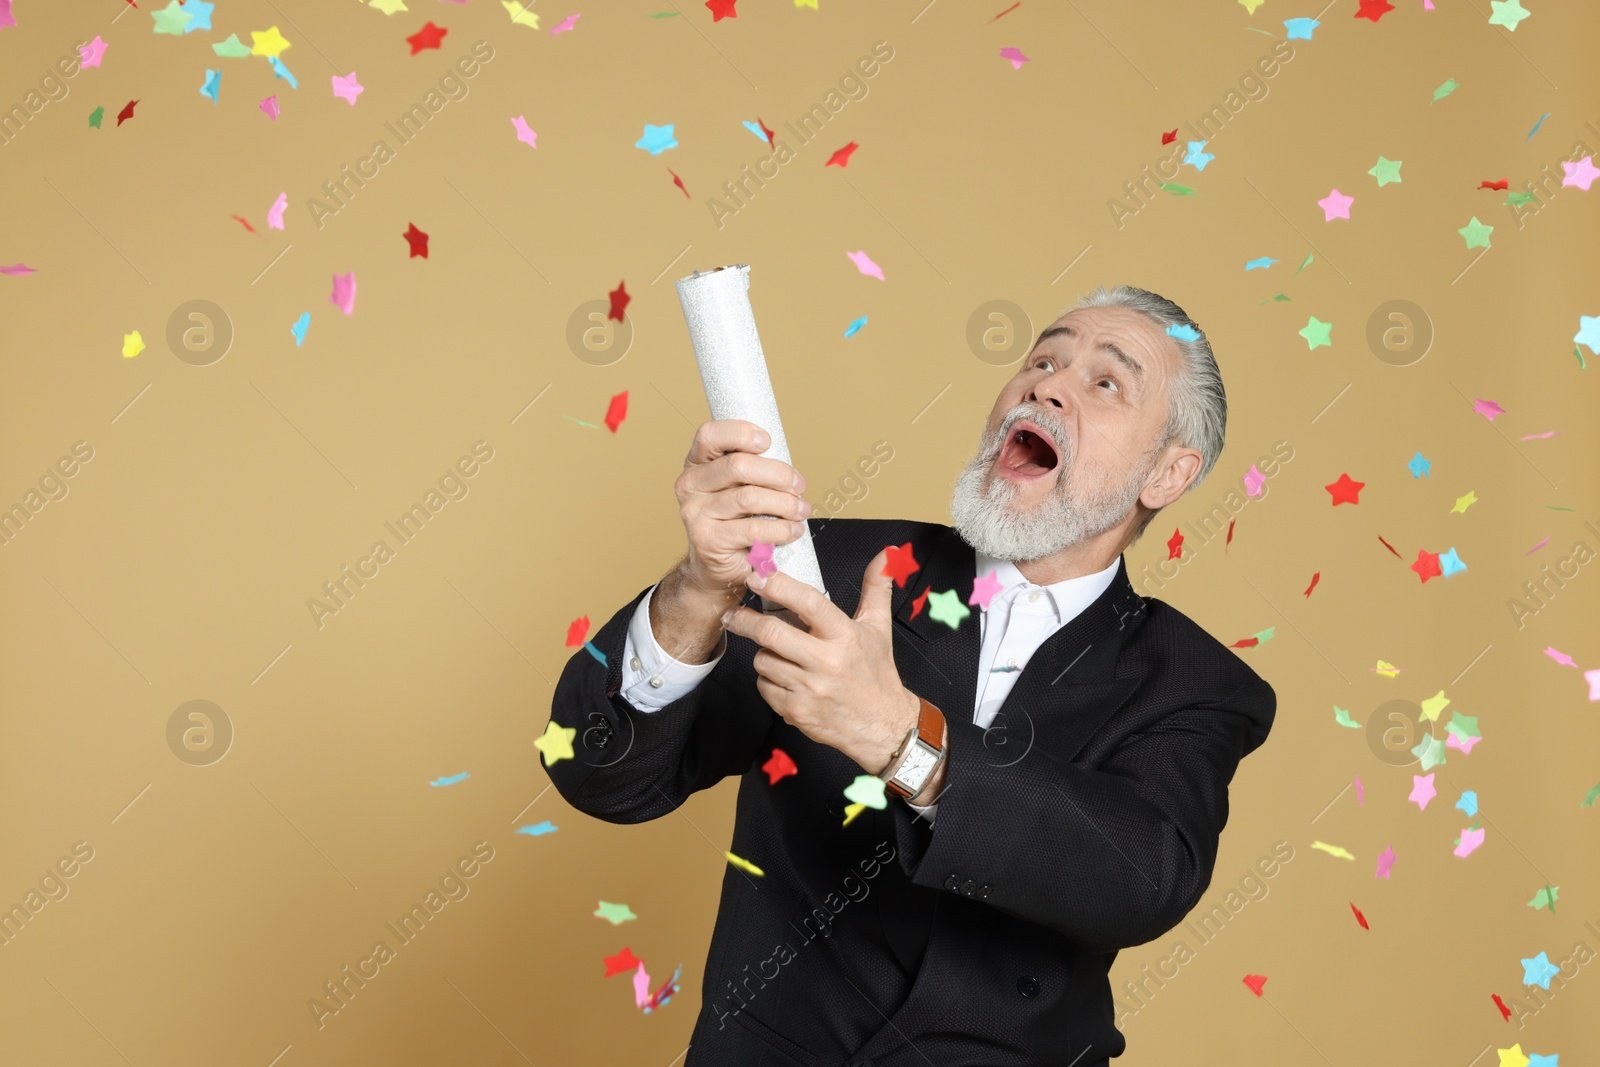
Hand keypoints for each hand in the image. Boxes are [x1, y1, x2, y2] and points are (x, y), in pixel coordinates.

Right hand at [673, 419, 811, 600]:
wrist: (715, 567)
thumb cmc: (734, 521)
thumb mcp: (737, 489)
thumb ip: (752, 470)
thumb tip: (789, 467)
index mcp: (696, 464)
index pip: (709, 435)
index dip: (740, 432)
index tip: (768, 442)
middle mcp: (690, 485)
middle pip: (738, 466)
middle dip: (778, 474)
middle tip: (799, 486)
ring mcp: (695, 513)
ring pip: (750, 498)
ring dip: (785, 504)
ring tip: (801, 511)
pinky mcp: (708, 540)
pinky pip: (754, 529)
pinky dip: (781, 530)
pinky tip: (791, 531)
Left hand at [721, 545, 920, 774]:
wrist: (882, 726)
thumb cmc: (876, 675)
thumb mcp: (879, 628)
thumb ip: (876, 588)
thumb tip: (886, 555)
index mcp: (845, 636)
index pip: (808, 602)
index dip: (779, 586)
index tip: (759, 576)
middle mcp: (827, 662)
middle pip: (772, 633)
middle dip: (746, 620)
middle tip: (735, 614)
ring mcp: (809, 689)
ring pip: (763, 660)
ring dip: (763, 653)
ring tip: (776, 652)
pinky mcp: (796, 711)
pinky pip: (764, 686)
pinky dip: (767, 680)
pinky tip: (784, 678)